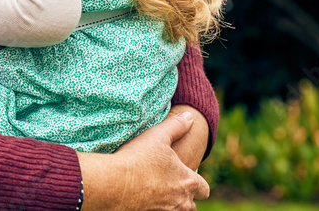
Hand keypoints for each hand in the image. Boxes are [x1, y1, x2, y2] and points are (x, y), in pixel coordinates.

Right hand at [77, 111, 208, 210]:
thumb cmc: (139, 158)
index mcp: (188, 181)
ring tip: (158, 190)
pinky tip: (145, 195)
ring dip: (173, 203)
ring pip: (177, 210)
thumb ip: (177, 126)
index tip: (187, 175)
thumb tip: (190, 117)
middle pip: (192, 205)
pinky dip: (157, 206)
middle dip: (186, 196)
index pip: (204, 189)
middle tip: (172, 184)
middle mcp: (181, 201)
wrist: (114, 183)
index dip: (197, 183)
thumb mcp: (159, 135)